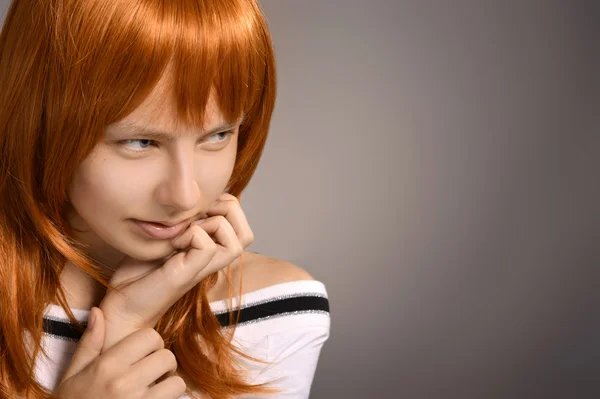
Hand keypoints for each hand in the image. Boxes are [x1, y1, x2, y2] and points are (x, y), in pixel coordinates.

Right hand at [55, 307, 186, 398]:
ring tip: (155, 389)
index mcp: (107, 367)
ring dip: (169, 385)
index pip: (150, 337)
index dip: (151, 343)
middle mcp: (124, 384)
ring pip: (176, 383)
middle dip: (162, 363)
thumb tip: (98, 311)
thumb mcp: (72, 376)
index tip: (144, 353)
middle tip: (152, 372)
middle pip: (167, 357)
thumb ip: (89, 344)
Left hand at [98, 192, 253, 350]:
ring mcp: (202, 268)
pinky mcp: (187, 274)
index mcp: (210, 250)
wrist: (121, 306)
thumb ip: (182, 220)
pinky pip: (205, 244)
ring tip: (185, 229)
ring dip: (212, 223)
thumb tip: (194, 196)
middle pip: (247, 234)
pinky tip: (171, 242)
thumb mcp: (163, 236)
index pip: (240, 223)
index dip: (224, 202)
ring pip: (237, 241)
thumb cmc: (137, 273)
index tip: (194, 207)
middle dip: (226, 210)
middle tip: (195, 214)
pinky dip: (189, 234)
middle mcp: (212, 260)